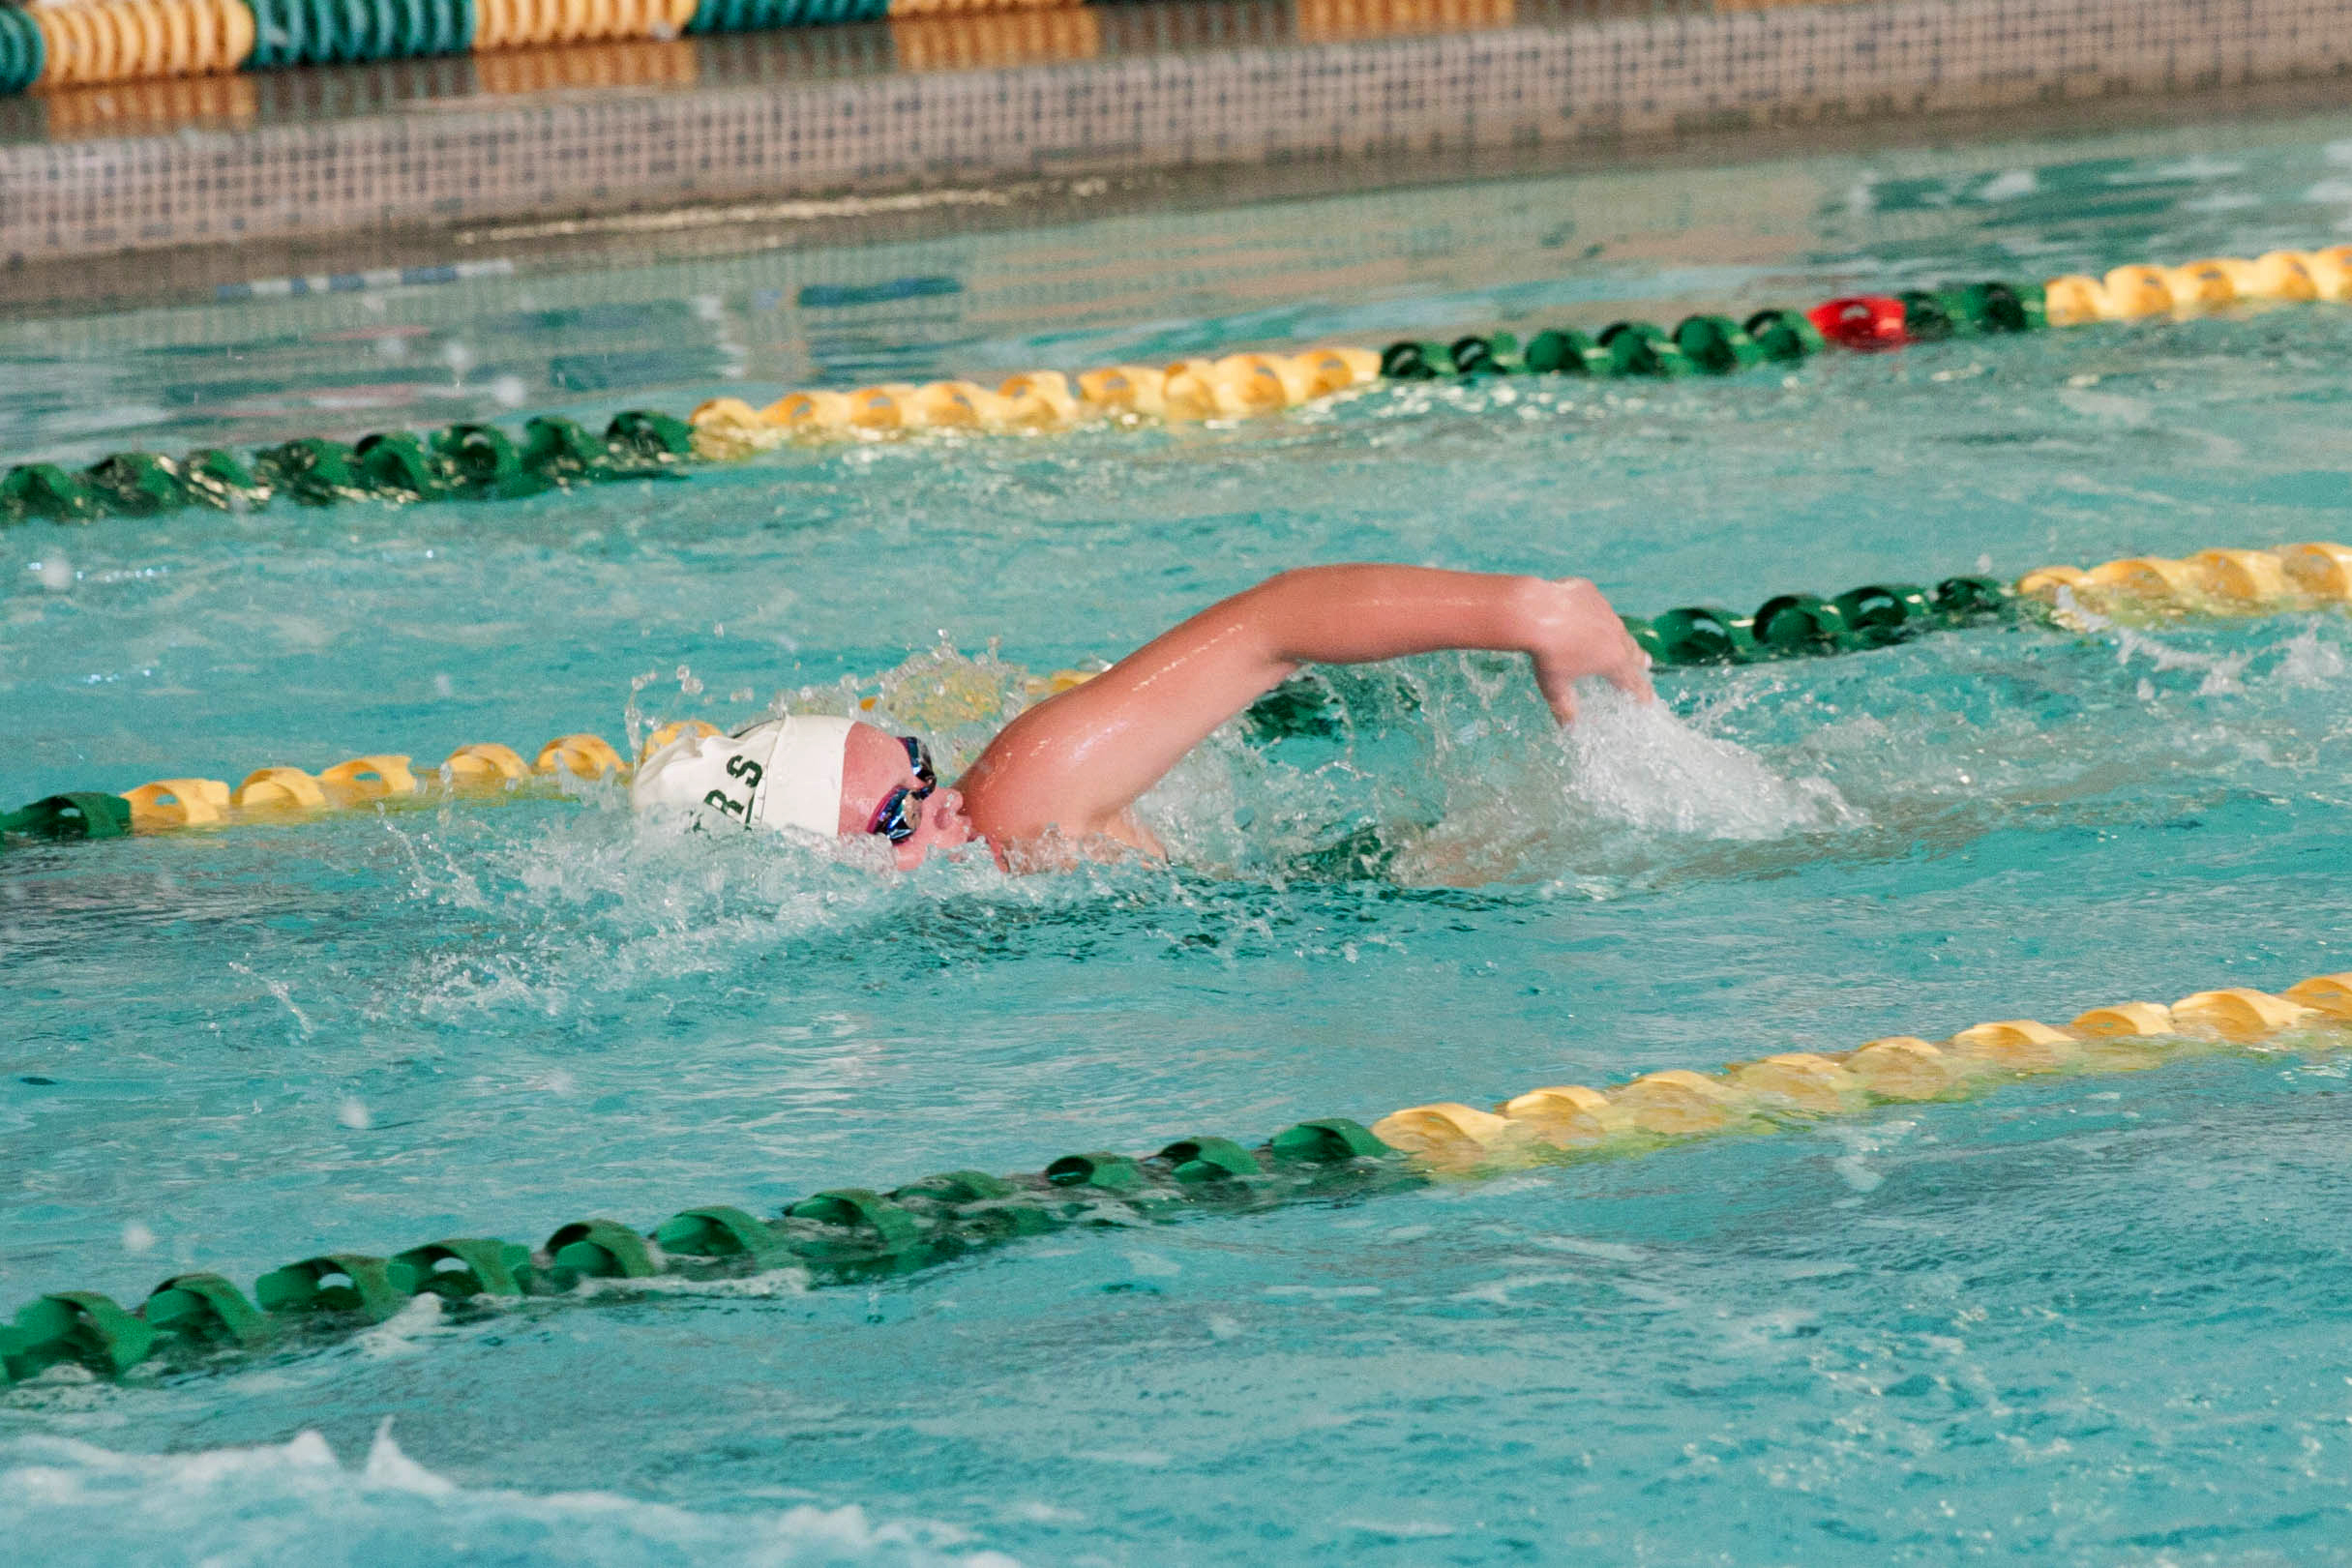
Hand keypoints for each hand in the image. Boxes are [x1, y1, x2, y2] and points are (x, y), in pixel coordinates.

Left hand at [1522, 576, 1654, 722]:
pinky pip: (1594, 605)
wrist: (1536, 612)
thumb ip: (1565, 708)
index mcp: (1612, 660)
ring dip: (1616, 634)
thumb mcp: (1555, 687)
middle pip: (1632, 650)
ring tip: (1616, 637)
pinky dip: (1591, 613)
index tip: (1648, 700)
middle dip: (1638, 659)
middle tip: (1645, 663)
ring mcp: (1604, 611)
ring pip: (1615, 626)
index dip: (1641, 693)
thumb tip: (1569, 728)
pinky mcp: (1589, 592)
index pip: (1633, 681)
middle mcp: (1615, 634)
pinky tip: (1579, 614)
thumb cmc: (1547, 653)